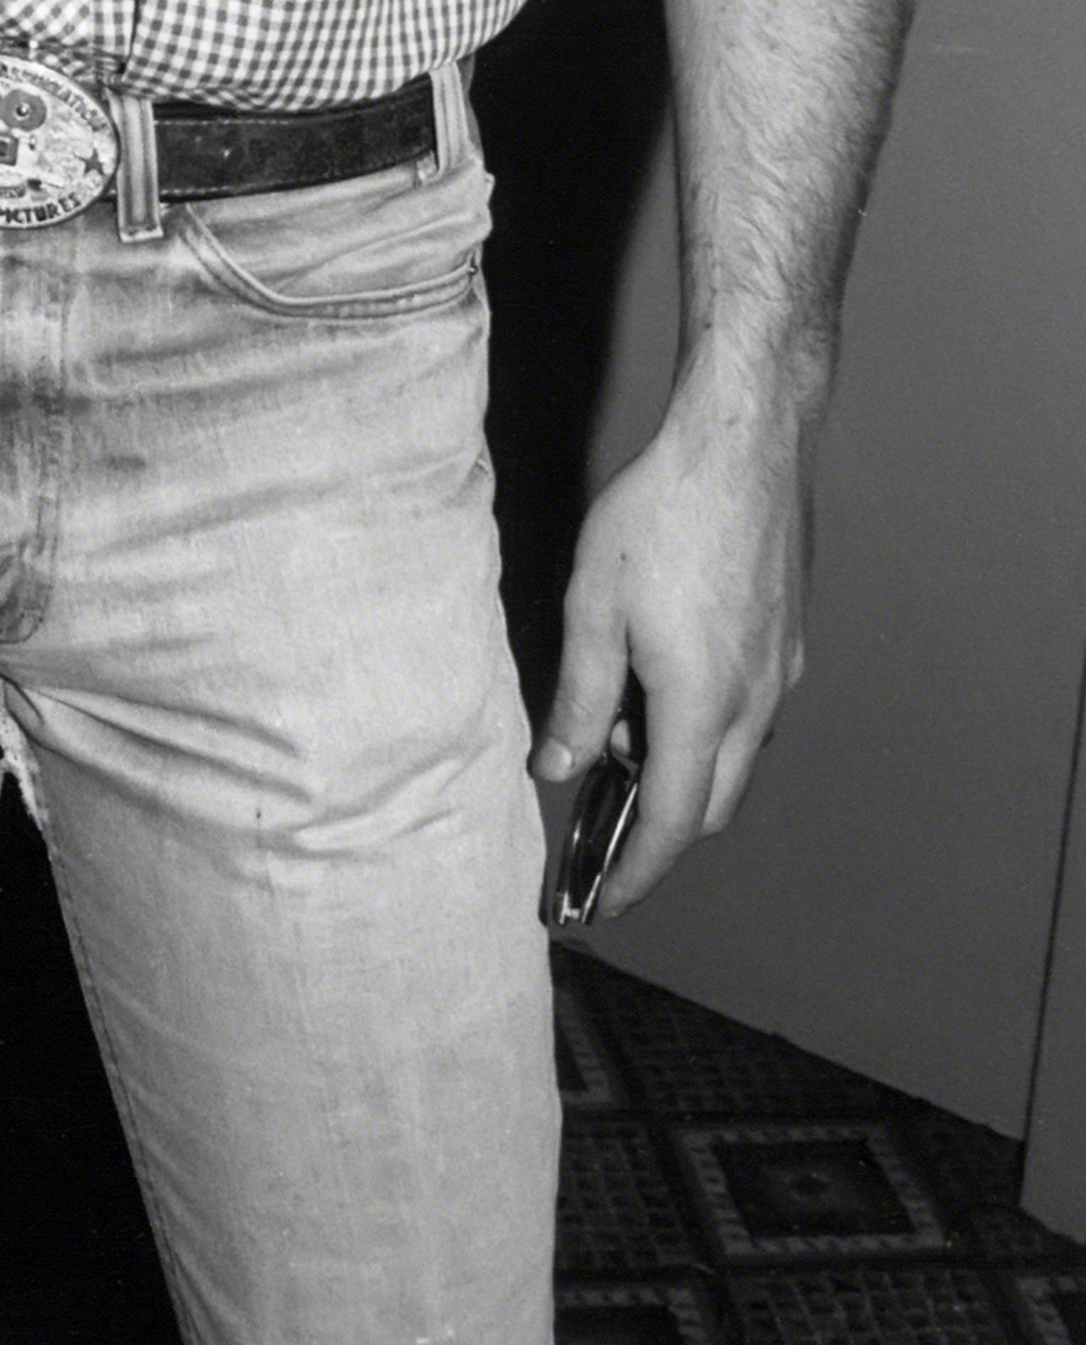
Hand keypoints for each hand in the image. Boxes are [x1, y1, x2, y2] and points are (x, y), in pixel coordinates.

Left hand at [536, 348, 814, 918]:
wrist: (744, 442)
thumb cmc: (662, 513)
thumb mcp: (593, 604)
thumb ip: (577, 695)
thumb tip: (557, 768)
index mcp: (702, 703)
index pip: (674, 822)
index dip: (636, 872)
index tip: (603, 902)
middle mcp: (755, 701)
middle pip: (713, 804)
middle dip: (659, 832)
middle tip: (600, 835)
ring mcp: (781, 670)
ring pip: (734, 758)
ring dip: (683, 773)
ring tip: (614, 740)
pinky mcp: (788, 639)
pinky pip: (748, 712)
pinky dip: (705, 728)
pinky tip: (659, 684)